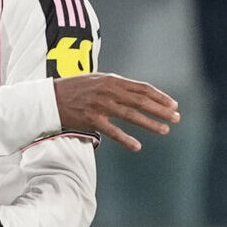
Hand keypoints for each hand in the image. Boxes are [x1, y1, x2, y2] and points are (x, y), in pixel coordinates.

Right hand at [53, 73, 179, 151]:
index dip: (160, 97)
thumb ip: (116, 85)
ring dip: (150, 123)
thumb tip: (135, 92)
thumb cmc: (74, 89)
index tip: (173, 105)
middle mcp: (109, 91)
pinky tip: (137, 146)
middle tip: (176, 118)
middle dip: (161, 110)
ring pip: (131, 115)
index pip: (142, 88)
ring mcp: (100, 105)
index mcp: (112, 80)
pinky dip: (125, 139)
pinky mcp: (91, 119)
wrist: (50, 97)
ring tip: (165, 129)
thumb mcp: (97, 80)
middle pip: (141, 101)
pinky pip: (112, 131)